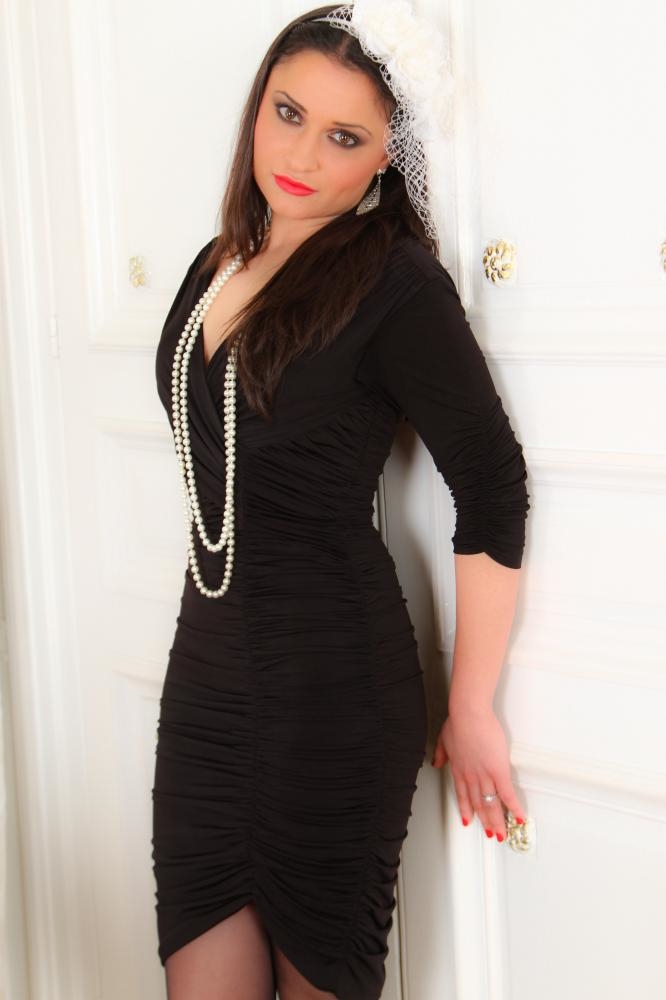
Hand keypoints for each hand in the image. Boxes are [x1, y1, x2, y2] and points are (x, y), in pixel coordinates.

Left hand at [431, 706, 524, 840]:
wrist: (468, 714)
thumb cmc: (458, 721)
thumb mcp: (443, 738)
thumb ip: (441, 753)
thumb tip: (436, 763)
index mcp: (458, 769)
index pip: (462, 795)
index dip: (466, 810)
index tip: (468, 821)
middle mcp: (470, 777)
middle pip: (478, 804)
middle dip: (484, 821)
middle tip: (490, 833)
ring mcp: (484, 775)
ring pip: (491, 804)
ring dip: (497, 821)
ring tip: (502, 834)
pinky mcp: (498, 771)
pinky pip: (507, 794)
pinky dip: (513, 807)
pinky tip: (518, 818)